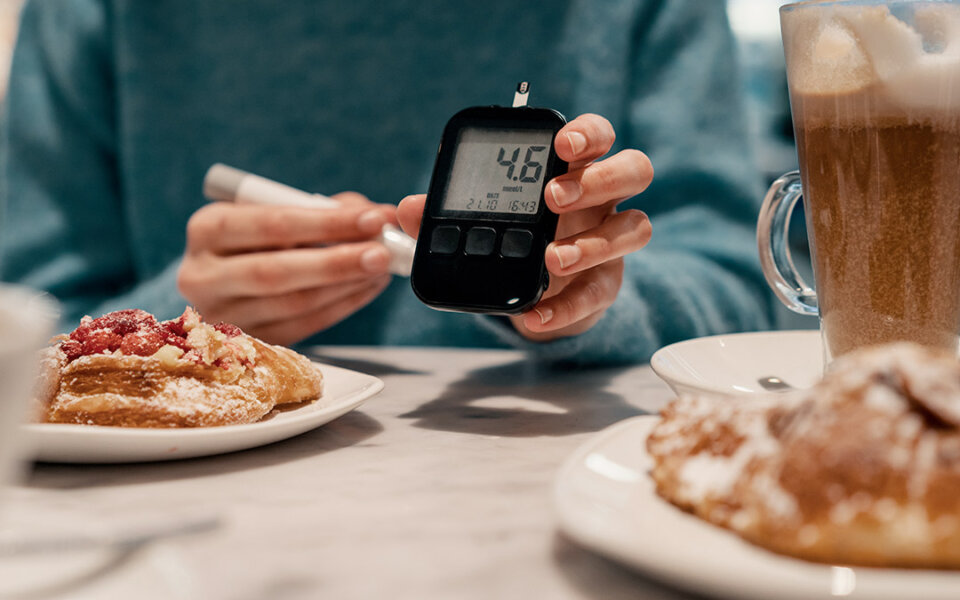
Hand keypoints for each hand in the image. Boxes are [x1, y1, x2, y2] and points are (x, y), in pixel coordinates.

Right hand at [178, 192, 396, 345]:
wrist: (222, 281)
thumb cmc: (256, 237)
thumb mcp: (273, 211)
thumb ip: (321, 208)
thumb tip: (376, 216)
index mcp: (207, 229)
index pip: (271, 225)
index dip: (326, 223)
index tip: (373, 218)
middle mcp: (203, 276)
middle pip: (275, 273)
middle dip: (337, 262)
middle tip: (383, 253)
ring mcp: (222, 316)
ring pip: (294, 304)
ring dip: (346, 286)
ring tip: (382, 268)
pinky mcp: (248, 343)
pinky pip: (304, 326)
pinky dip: (342, 306)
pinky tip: (367, 287)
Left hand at [397, 113, 651, 341]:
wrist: (533, 292)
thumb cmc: (513, 237)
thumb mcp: (478, 221)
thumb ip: (444, 212)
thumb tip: (408, 208)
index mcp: (573, 168)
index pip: (597, 136)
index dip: (588, 134)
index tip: (562, 143)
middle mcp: (603, 199)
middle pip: (634, 170)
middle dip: (599, 179)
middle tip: (553, 197)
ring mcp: (610, 240)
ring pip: (635, 228)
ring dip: (594, 243)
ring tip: (551, 259)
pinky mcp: (606, 284)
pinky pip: (600, 293)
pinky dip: (566, 308)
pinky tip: (535, 315)